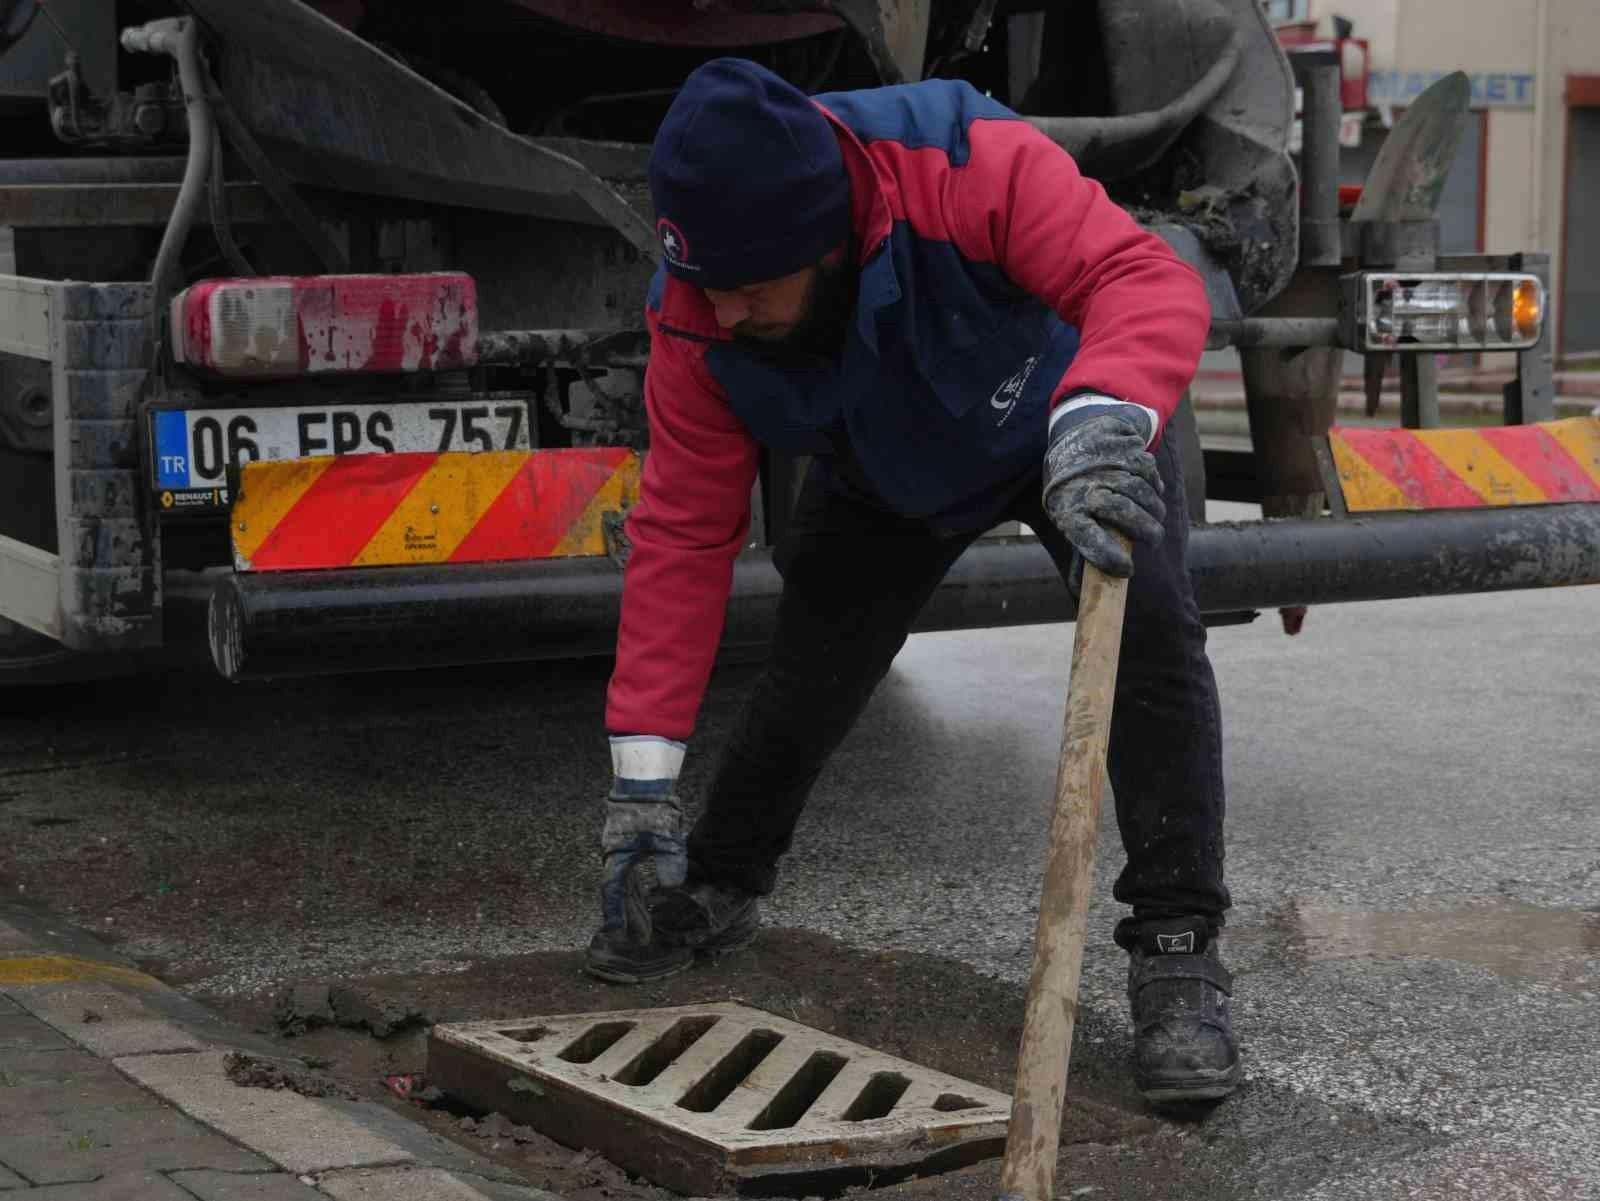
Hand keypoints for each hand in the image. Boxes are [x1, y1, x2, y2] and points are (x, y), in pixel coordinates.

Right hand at [599, 737, 687, 944]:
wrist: (643, 780)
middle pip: (619, 891)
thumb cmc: (651, 806)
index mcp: (617, 856)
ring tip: (643, 924)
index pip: (613, 892)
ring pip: (624, 883)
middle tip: (640, 938)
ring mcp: (619, 848)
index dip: (616, 914)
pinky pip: (629, 872)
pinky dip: (635, 887)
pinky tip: (645, 896)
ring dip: (633, 903)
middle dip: (629, 915)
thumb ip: (669, 861)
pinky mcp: (627, 841)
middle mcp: (614, 855)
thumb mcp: (664, 836)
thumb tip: (672, 887)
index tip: (617, 934)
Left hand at [1042, 406, 1165, 576]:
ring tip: (1155, 519)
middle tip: (1154, 542)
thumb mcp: (1068, 519)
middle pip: (1122, 510)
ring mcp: (1104, 463)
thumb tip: (1095, 590)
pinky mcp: (1120, 446)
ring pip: (1141, 489)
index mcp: (1068, 512)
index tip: (1128, 569)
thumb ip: (1086, 548)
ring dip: (1154, 509)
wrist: (1073, 443)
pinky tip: (1151, 490)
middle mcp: (1084, 486)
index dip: (1108, 556)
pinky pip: (1148, 469)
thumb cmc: (1074, 495)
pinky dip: (1155, 484)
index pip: (1087, 538)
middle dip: (1146, 530)